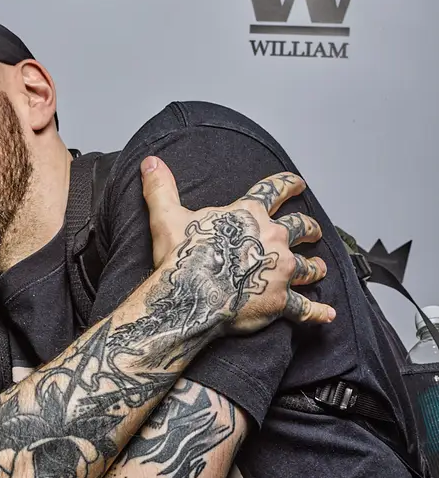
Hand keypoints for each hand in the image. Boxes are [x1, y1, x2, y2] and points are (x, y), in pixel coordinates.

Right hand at [140, 156, 333, 332]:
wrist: (191, 297)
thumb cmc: (182, 258)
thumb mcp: (167, 217)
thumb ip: (161, 189)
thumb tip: (149, 163)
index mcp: (249, 215)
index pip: (274, 191)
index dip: (288, 184)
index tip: (298, 183)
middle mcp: (273, 238)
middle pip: (301, 227)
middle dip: (309, 228)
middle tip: (313, 230)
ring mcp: (281, 270)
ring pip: (308, 267)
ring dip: (315, 267)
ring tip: (320, 268)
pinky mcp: (281, 301)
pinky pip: (306, 308)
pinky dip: (318, 312)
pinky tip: (328, 314)